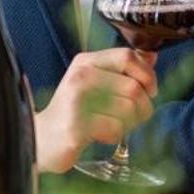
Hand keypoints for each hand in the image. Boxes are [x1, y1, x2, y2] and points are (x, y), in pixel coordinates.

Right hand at [34, 49, 156, 172]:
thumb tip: (151, 57)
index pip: (128, 56)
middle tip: (133, 117)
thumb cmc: (74, 112)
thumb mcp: (96, 83)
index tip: (150, 90)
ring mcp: (76, 101)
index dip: (147, 74)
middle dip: (143, 107)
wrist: (42, 138)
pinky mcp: (76, 126)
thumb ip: (123, 69)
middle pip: (133, 87)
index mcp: (86, 62)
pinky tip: (100, 135)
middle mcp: (80, 76)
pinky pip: (115, 129)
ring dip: (129, 123)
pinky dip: (114, 136)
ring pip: (128, 110)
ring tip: (113, 125)